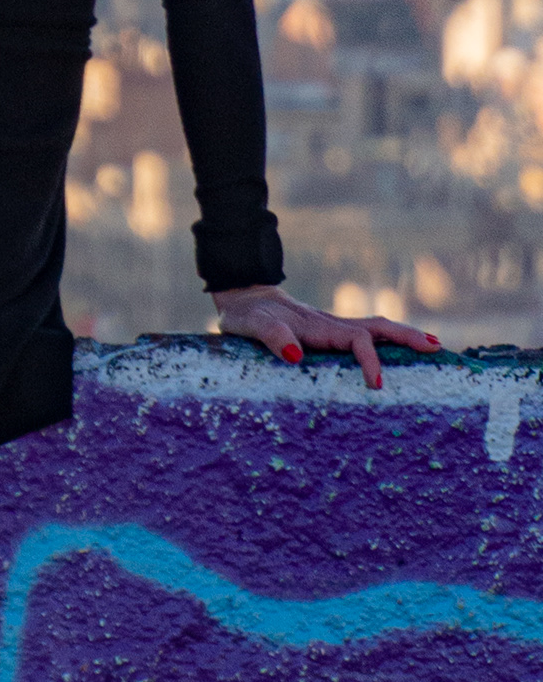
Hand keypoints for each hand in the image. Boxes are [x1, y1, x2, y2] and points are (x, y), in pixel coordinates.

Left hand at [212, 283, 441, 390]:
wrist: (243, 298)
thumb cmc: (246, 315)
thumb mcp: (250, 325)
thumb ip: (271, 337)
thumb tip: (297, 356)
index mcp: (318, 325)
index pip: (356, 340)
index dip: (369, 360)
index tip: (377, 384)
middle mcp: (332, 324)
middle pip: (378, 327)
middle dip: (408, 338)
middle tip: (437, 349)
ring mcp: (333, 328)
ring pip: (376, 329)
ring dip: (404, 337)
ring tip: (433, 347)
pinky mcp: (331, 334)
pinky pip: (366, 337)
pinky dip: (388, 342)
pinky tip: (401, 354)